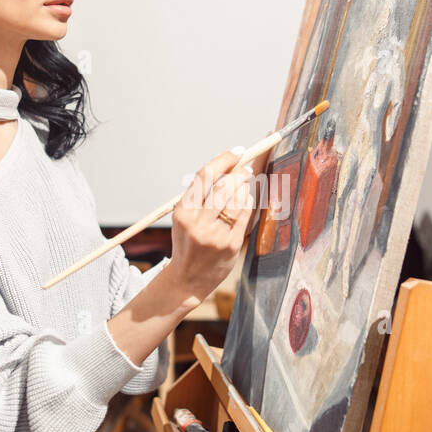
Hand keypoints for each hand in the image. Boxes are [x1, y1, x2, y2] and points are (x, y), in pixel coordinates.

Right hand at [165, 146, 258, 302]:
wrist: (187, 279)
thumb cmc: (188, 243)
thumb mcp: (184, 218)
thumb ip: (200, 195)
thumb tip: (227, 167)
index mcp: (183, 211)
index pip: (205, 175)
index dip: (224, 159)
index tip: (237, 151)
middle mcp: (198, 222)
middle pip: (224, 185)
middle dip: (240, 172)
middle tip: (246, 168)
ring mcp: (215, 234)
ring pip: (237, 199)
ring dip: (245, 187)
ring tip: (245, 185)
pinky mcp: (231, 245)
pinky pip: (245, 215)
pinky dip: (248, 202)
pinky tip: (246, 200)